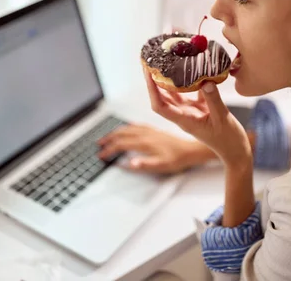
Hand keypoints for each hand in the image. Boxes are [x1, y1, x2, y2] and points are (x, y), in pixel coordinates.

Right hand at [97, 124, 214, 172]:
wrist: (191, 149)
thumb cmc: (178, 159)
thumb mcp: (161, 166)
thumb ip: (143, 164)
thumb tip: (127, 164)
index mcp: (144, 142)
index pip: (121, 144)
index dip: (109, 150)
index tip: (101, 155)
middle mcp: (146, 134)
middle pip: (122, 134)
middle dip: (109, 139)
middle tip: (99, 144)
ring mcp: (150, 131)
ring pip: (128, 128)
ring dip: (116, 132)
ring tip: (108, 137)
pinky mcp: (155, 130)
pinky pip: (136, 126)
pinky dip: (127, 127)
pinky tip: (127, 129)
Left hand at [144, 70, 251, 168]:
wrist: (235, 151)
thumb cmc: (228, 140)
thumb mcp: (222, 119)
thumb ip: (214, 100)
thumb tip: (205, 82)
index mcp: (184, 120)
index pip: (160, 106)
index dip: (152, 90)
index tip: (148, 73)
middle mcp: (183, 116)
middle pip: (162, 98)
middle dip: (154, 81)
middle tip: (151, 62)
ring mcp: (190, 112)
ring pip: (174, 95)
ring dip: (167, 81)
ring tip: (164, 63)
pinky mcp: (199, 109)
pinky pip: (189, 93)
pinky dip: (188, 82)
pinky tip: (189, 70)